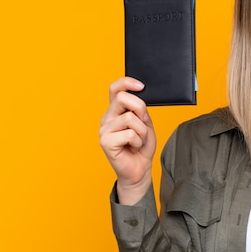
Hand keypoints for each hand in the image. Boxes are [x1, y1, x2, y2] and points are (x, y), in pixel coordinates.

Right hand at [99, 77, 155, 204]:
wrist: (140, 169)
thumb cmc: (142, 146)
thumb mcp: (145, 123)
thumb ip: (140, 109)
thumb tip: (138, 95)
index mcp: (115, 111)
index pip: (115, 89)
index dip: (127, 82)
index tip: (141, 86)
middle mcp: (107, 118)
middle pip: (123, 99)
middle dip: (141, 110)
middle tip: (143, 125)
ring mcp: (104, 130)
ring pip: (130, 118)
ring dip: (142, 131)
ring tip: (138, 140)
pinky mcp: (105, 141)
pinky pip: (129, 133)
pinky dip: (138, 141)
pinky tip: (133, 147)